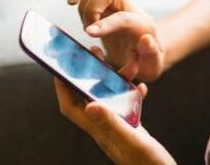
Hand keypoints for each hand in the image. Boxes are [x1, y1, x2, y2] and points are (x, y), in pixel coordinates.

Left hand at [54, 47, 175, 164]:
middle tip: (95, 55)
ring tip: (128, 67)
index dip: (63, 87)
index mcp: (100, 131)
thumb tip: (90, 106)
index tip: (61, 67)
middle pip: (89, 97)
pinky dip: (133, 93)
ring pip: (110, 98)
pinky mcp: (131, 128)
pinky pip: (127, 104)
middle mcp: (106, 128)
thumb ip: (112, 123)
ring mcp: (118, 128)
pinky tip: (142, 88)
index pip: (72, 107)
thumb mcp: (131, 141)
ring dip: (116, 81)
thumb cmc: (148, 164)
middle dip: (89, 75)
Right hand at [68, 0, 165, 81]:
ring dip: (85, 7)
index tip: (89, 33)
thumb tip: (145, 40)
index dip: (105, 24)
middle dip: (92, 11)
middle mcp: (129, 8)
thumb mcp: (153, 62)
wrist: (146, 49)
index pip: (123, 18)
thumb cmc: (147, 57)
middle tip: (90, 33)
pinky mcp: (101, 4)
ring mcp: (115, 3)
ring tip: (88, 27)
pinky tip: (72, 3)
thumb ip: (150, 54)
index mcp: (143, 23)